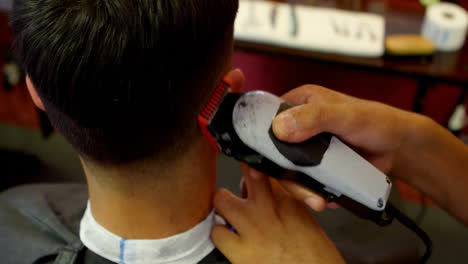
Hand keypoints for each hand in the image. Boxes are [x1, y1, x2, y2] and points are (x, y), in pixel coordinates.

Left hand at [211, 167, 344, 263]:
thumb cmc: (313, 254)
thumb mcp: (302, 217)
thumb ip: (281, 198)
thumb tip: (258, 188)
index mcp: (288, 197)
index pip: (266, 167)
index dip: (256, 163)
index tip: (251, 164)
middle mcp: (269, 207)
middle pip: (245, 172)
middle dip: (242, 176)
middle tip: (241, 188)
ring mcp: (252, 228)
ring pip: (221, 199)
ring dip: (224, 207)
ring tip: (230, 216)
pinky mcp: (241, 252)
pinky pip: (216, 232)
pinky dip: (220, 235)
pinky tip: (230, 238)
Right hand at [269, 85, 416, 211]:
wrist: (397, 146)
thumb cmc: (375, 121)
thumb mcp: (344, 115)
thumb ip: (314, 118)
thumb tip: (280, 127)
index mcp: (298, 103)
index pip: (266, 121)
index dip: (259, 141)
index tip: (258, 163)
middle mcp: (297, 125)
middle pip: (274, 152)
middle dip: (284, 175)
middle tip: (300, 189)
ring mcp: (306, 148)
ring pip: (288, 171)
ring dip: (300, 189)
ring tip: (317, 200)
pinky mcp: (316, 166)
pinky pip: (305, 181)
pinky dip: (313, 193)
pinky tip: (326, 197)